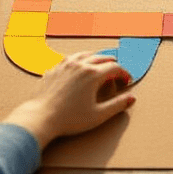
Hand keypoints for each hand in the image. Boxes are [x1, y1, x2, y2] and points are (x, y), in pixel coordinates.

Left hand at [4, 51, 135, 148]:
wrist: (41, 117)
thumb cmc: (69, 119)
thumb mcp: (98, 115)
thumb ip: (117, 105)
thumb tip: (131, 98)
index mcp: (92, 74)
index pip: (114, 67)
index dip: (124, 73)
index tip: (126, 81)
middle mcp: (79, 65)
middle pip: (101, 57)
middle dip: (112, 64)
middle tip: (116, 73)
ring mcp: (64, 65)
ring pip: (84, 54)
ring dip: (95, 58)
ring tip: (99, 64)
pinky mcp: (53, 69)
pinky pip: (69, 58)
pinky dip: (79, 60)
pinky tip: (78, 67)